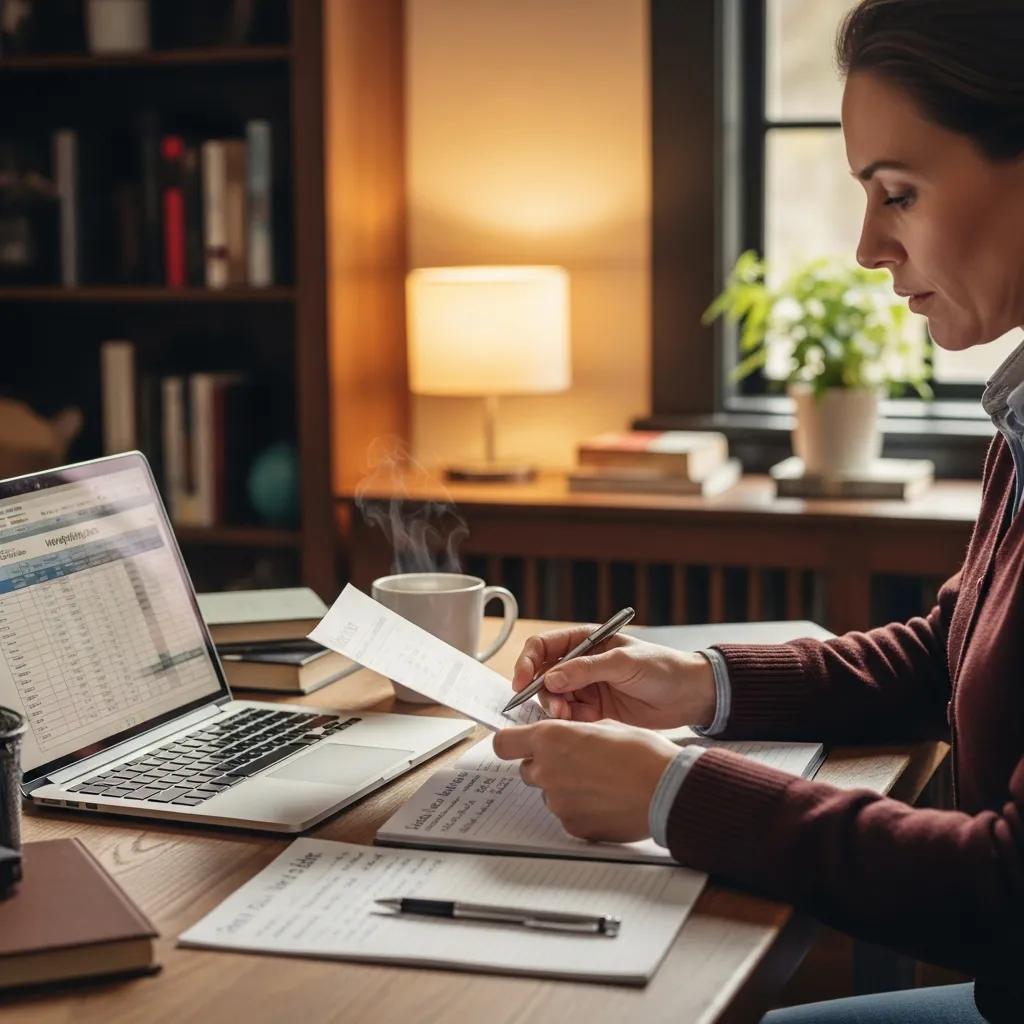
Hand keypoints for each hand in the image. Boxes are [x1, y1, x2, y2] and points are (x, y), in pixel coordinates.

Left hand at [492, 719, 678, 841]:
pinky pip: (568, 815)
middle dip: (545, 764)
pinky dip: (581, 809)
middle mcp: (547, 771)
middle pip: (527, 769)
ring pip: (549, 793)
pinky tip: (606, 801)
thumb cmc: (642, 753)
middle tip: (576, 761)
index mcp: (551, 739)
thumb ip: (573, 732)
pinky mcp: (573, 826)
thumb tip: (565, 738)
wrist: (666, 789)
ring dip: (565, 787)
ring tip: (600, 783)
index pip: (504, 744)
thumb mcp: (604, 726)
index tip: (519, 743)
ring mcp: (558, 802)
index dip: (512, 743)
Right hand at [511, 626, 715, 728]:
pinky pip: (570, 717)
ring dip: (554, 708)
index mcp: (585, 641)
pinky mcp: (594, 712)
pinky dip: (566, 723)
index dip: (528, 662)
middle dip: (541, 691)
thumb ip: (587, 668)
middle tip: (554, 706)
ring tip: (566, 717)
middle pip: (543, 676)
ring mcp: (586, 688)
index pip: (544, 647)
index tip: (522, 682)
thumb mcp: (624, 662)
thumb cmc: (662, 667)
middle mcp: (580, 664)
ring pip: (554, 699)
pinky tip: (575, 726)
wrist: (689, 695)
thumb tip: (552, 676)